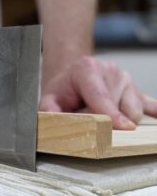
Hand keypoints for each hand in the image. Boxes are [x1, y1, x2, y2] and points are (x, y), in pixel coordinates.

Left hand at [39, 56, 156, 129]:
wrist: (73, 78)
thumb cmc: (62, 90)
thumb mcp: (49, 99)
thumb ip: (49, 110)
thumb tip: (53, 119)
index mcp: (87, 69)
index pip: (101, 96)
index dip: (110, 114)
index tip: (121, 127)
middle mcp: (110, 70)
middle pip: (118, 106)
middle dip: (105, 121)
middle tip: (88, 122)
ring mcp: (125, 79)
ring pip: (134, 110)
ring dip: (121, 121)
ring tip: (102, 117)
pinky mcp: (135, 90)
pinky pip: (151, 104)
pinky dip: (155, 111)